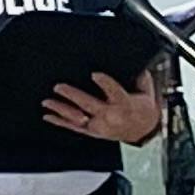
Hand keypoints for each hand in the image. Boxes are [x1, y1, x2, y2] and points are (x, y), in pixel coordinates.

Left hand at [46, 71, 165, 145]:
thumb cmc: (142, 110)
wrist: (142, 131)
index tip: (95, 74)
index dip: (105, 83)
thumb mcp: (147, 92)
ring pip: (77, 117)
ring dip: (61, 109)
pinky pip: (73, 127)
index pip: (114, 92)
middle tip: (59, 87)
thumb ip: (141, 78)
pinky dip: (59, 122)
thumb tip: (138, 63)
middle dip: (73, 95)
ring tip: (48, 101)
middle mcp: (110, 116)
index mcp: (125, 104)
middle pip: (89, 105)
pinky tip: (48, 115)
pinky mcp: (91, 132)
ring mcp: (99, 125)